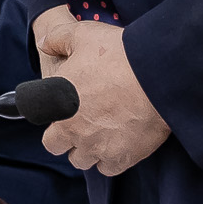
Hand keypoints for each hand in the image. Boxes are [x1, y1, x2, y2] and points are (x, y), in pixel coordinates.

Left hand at [32, 13, 170, 175]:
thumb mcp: (81, 35)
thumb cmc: (118, 54)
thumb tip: (44, 43)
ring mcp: (100, 148)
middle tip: (83, 123)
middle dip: (69, 140)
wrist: (158, 75)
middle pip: (62, 149)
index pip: (47, 134)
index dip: (55, 124)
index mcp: (60, 109)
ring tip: (102, 132)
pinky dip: (112, 159)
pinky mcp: (125, 157)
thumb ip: (57, 39)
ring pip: (86, 161)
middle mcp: (76, 134)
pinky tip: (119, 142)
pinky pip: (110, 168)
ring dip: (90, 150)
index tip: (65, 115)